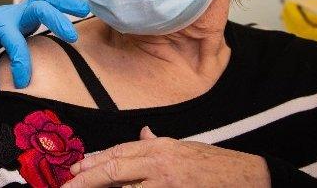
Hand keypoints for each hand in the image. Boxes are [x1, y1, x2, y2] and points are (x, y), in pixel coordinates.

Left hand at [0, 0, 89, 90]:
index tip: (22, 83)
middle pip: (37, 9)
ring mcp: (20, 8)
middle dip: (55, 19)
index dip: (20, 63)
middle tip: (72, 36)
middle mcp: (11, 13)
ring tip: (84, 9)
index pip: (13, 41)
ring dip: (64, 2)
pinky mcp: (26, 8)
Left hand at [63, 127, 270, 187]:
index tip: (76, 168)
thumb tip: (142, 134)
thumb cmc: (215, 165)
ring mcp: (167, 182)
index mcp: (160, 148)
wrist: (248, 178)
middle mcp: (160, 162)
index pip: (119, 152)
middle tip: (68, 185)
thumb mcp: (183, 148)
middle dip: (88, 179)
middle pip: (116, 169)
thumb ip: (158, 145)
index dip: (95, 161)